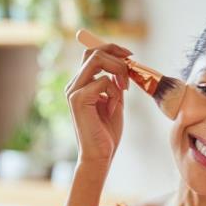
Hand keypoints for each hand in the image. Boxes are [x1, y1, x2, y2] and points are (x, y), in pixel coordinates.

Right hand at [65, 43, 131, 169]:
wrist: (99, 156)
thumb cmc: (106, 133)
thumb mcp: (115, 102)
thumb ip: (116, 84)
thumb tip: (125, 65)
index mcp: (80, 84)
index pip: (92, 54)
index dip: (112, 49)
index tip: (130, 56)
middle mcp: (74, 85)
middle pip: (94, 52)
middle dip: (117, 56)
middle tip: (132, 70)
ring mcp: (74, 91)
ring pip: (97, 61)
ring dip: (118, 72)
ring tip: (124, 91)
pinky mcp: (78, 99)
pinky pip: (103, 82)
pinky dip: (115, 93)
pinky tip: (114, 109)